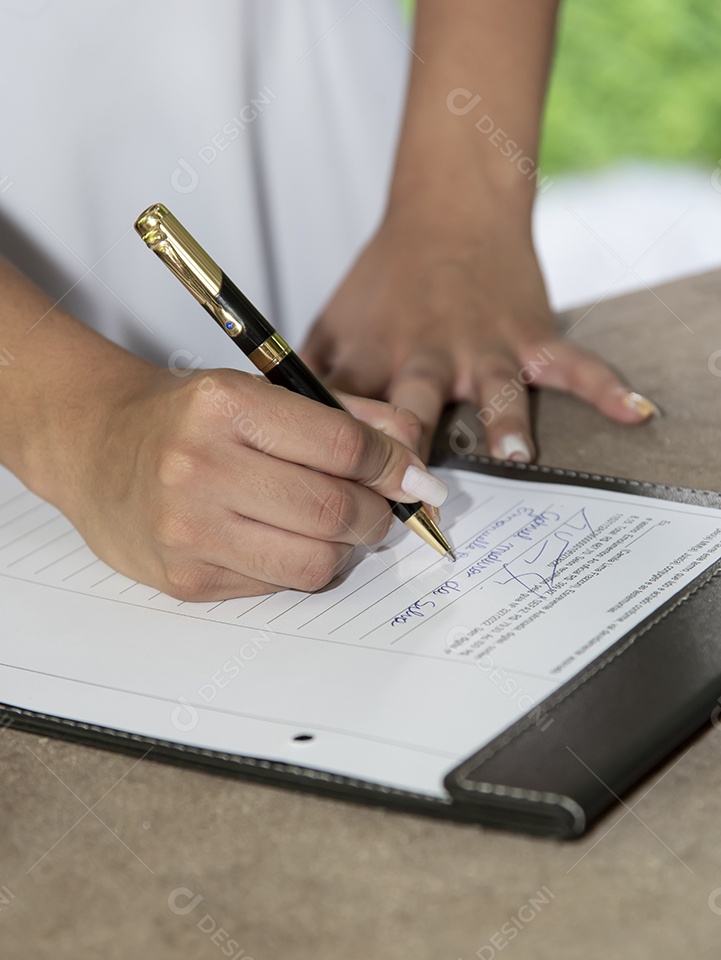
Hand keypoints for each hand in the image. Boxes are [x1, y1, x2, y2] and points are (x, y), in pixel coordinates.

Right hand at [50, 364, 447, 600]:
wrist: (94, 446)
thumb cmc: (185, 417)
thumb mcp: (261, 390)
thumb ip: (344, 414)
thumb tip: (413, 453)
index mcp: (225, 406)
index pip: (342, 446)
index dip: (392, 466)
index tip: (409, 475)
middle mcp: (200, 467)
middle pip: (335, 511)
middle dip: (376, 515)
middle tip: (376, 508)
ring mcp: (189, 530)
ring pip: (315, 563)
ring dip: (343, 549)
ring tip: (331, 527)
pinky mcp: (186, 580)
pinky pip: (277, 587)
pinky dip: (294, 566)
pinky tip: (276, 540)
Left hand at [302, 203, 657, 461]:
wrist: (448, 212)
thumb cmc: (386, 278)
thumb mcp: (332, 324)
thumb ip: (306, 380)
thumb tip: (276, 437)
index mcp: (373, 358)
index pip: (348, 415)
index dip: (341, 458)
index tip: (340, 501)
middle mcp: (426, 355)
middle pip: (414, 405)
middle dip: (412, 447)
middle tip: (414, 491)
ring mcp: (482, 346)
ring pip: (492, 390)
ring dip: (503, 422)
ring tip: (513, 455)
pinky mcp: (529, 336)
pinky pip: (571, 365)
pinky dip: (604, 386)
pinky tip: (632, 412)